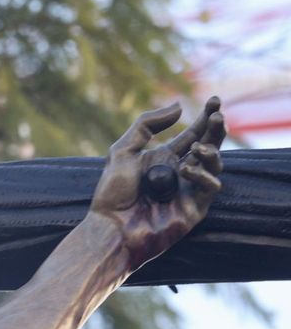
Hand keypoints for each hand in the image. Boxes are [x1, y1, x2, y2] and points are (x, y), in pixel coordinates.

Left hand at [90, 97, 224, 270]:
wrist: (111, 228)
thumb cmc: (113, 192)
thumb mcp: (123, 151)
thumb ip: (146, 126)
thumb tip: (179, 107)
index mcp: (164, 158)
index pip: (193, 134)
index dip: (205, 117)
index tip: (214, 100)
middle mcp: (180, 172)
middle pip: (209, 145)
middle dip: (215, 129)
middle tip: (217, 116)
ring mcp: (189, 190)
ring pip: (214, 164)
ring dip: (210, 152)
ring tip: (198, 148)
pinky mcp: (195, 208)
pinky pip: (210, 187)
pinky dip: (202, 175)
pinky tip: (187, 170)